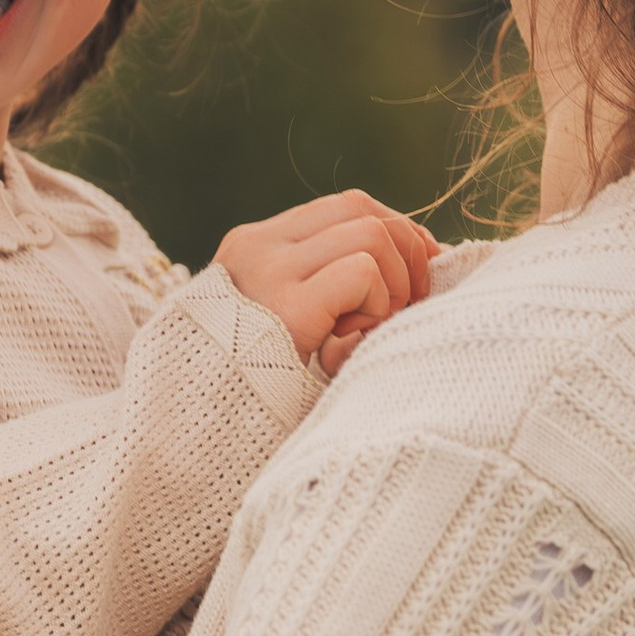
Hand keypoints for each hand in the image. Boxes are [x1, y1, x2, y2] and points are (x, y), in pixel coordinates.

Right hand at [215, 192, 435, 368]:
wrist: (207, 428)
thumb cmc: (266, 386)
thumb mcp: (298, 323)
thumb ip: (333, 284)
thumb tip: (427, 253)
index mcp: (256, 246)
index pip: (344, 207)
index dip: (396, 230)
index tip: (421, 268)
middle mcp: (258, 247)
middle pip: (362, 209)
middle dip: (407, 250)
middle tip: (414, 302)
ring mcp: (268, 271)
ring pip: (371, 234)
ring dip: (394, 283)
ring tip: (374, 327)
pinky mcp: (286, 306)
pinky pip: (362, 272)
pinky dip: (378, 304)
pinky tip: (354, 339)